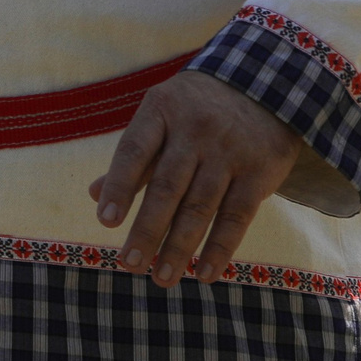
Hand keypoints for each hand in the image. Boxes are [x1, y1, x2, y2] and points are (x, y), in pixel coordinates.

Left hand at [89, 71, 304, 285]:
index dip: (119, 186)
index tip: (106, 223)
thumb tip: (94, 195)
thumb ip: (133, 158)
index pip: (135, 151)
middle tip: (128, 265)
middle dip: (147, 230)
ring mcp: (229, 151)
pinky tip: (204, 273)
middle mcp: (195, 130)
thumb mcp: (162, 116)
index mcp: (163, 110)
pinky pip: (236, 216)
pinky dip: (220, 248)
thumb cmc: (198, 108)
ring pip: (200, 206)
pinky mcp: (259, 172)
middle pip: (167, 187)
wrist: (267, 83)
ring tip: (161, 278)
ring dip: (179, 247)